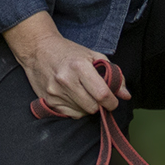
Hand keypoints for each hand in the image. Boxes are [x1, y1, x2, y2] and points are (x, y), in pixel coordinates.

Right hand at [3, 11, 129, 118]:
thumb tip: (126, 95)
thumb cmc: (69, 52)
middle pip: (93, 107)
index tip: (113, 101)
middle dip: (100, 104)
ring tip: (83, 93)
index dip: (112, 102)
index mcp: (79, 66)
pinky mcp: (48, 101)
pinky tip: (73, 97)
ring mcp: (55, 92)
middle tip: (98, 96)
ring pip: (82, 112)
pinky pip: (70, 114)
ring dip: (87, 106)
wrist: (38, 49)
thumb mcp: (93, 56)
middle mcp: (66, 80)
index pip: (102, 94)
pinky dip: (76, 109)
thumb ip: (113, 74)